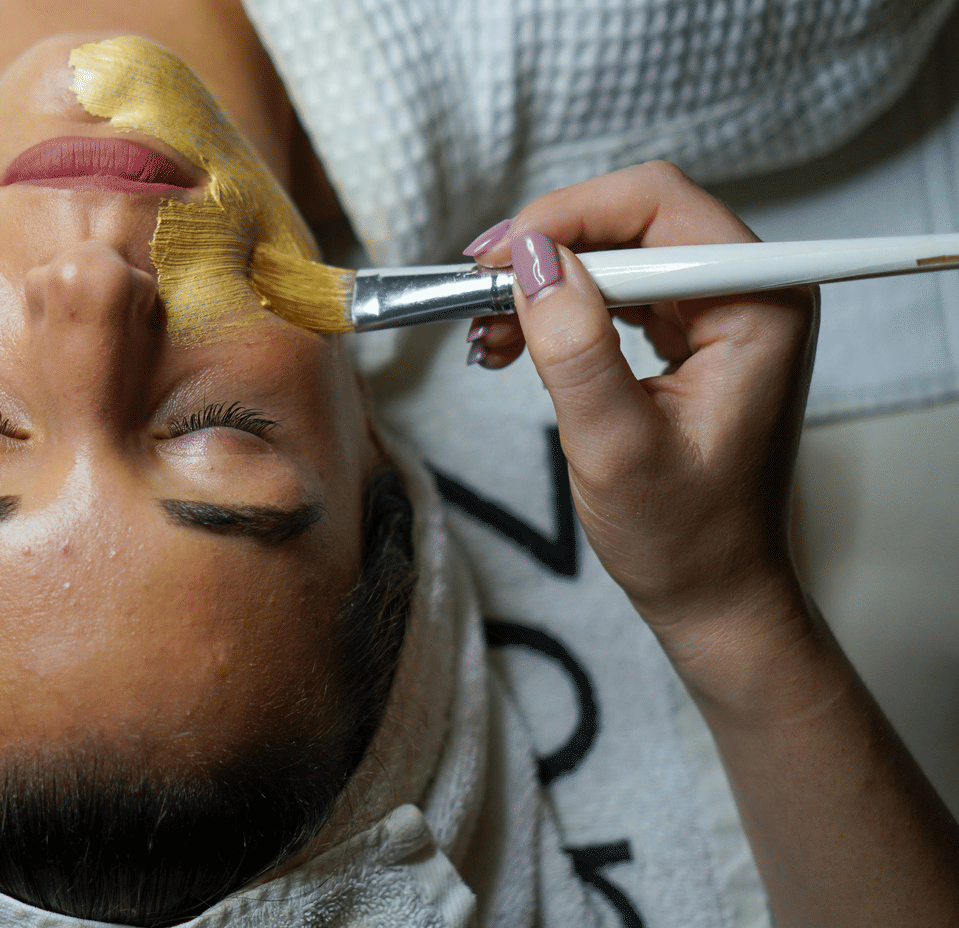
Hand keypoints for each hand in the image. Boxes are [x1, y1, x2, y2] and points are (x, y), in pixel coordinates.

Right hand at [465, 165, 958, 927]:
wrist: (711, 592)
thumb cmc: (681, 536)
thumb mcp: (614, 445)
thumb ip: (575, 345)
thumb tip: (529, 257)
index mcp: (759, 306)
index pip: (659, 204)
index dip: (568, 217)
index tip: (495, 261)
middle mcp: (750, 290)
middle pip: (633, 217)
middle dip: (547, 248)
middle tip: (474, 289)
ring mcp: (719, 309)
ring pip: (615, 249)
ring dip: (543, 280)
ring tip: (484, 330)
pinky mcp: (689, 332)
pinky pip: (614, 289)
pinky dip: (557, 307)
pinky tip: (509, 342)